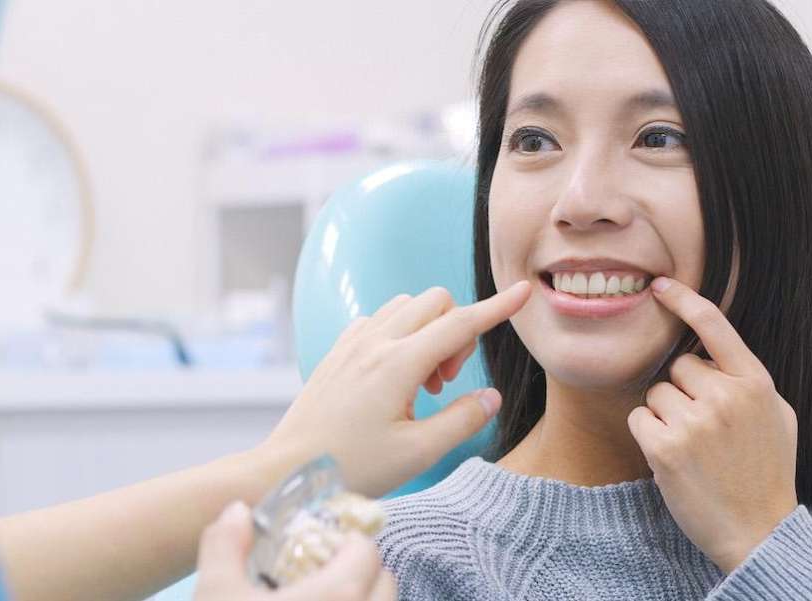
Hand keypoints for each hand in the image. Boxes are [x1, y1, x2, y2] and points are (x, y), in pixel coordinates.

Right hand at [193, 502, 394, 600]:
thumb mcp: (215, 592)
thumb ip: (225, 544)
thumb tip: (237, 511)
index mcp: (339, 594)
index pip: (366, 551)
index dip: (342, 542)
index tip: (317, 546)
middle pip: (384, 582)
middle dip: (360, 570)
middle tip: (321, 571)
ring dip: (361, 596)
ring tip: (320, 595)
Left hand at [258, 282, 531, 496]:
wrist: (288, 471)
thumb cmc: (352, 467)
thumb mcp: (418, 453)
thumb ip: (461, 420)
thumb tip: (490, 397)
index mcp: (397, 364)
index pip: (461, 323)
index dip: (497, 308)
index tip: (524, 293)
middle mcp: (373, 343)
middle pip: (435, 302)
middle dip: (456, 332)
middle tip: (445, 383)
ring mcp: (351, 344)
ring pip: (405, 307)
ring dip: (427, 332)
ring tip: (420, 384)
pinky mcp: (336, 353)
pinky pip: (378, 321)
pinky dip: (399, 336)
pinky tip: (394, 379)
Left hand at [626, 277, 797, 572]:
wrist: (759, 532)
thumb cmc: (768, 473)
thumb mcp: (777, 417)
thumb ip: (748, 381)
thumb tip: (717, 353)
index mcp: (756, 383)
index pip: (715, 326)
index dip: (684, 300)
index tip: (660, 286)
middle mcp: (726, 396)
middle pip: (677, 368)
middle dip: (682, 392)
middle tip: (704, 430)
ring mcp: (695, 421)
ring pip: (655, 394)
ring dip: (665, 416)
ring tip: (693, 449)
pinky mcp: (665, 447)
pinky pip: (639, 419)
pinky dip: (648, 436)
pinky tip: (673, 459)